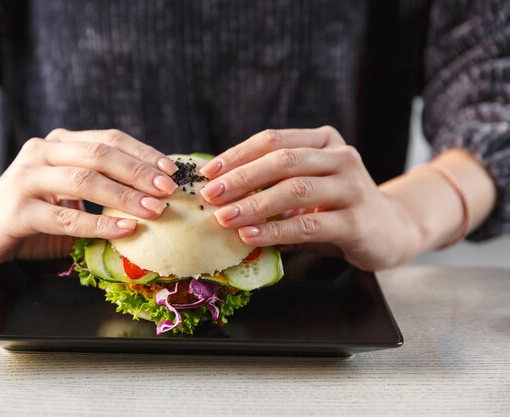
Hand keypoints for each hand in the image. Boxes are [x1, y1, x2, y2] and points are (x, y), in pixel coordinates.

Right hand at [0, 129, 177, 266]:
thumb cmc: (31, 211)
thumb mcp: (68, 193)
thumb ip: (100, 188)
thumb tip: (153, 197)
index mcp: (58, 143)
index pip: (108, 139)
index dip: (142, 152)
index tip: (171, 170)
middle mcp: (41, 152)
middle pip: (99, 154)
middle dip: (139, 171)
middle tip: (167, 190)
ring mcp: (26, 179)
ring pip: (83, 180)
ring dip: (124, 196)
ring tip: (154, 210)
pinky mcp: (16, 210)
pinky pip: (65, 217)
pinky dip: (98, 225)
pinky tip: (125, 230)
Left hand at [199, 127, 421, 270]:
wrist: (392, 229)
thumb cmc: (338, 206)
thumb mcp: (309, 184)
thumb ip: (275, 182)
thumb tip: (221, 193)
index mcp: (324, 140)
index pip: (273, 139)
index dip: (237, 154)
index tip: (208, 172)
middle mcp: (341, 157)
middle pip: (283, 160)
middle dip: (241, 178)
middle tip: (211, 195)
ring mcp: (352, 187)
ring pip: (295, 190)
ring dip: (254, 204)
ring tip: (225, 217)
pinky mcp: (357, 221)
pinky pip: (309, 224)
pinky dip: (276, 230)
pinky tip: (251, 236)